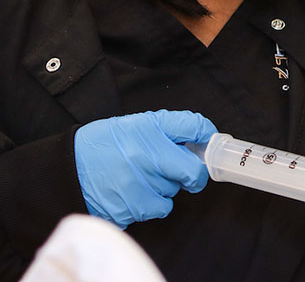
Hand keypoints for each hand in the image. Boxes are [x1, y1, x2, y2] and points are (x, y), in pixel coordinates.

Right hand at [74, 109, 216, 228]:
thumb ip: (167, 129)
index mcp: (148, 128)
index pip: (192, 126)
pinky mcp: (129, 209)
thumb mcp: (135, 123)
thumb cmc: (104, 144)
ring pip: (173, 192)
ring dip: (166, 187)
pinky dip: (152, 203)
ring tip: (144, 177)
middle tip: (186, 171)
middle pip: (192, 171)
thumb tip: (200, 137)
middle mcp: (145, 155)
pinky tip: (136, 192)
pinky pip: (157, 209)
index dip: (206, 134)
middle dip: (193, 173)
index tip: (208, 140)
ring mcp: (137, 185)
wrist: (66, 168)